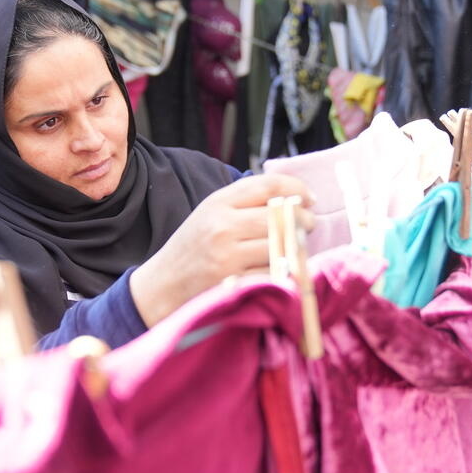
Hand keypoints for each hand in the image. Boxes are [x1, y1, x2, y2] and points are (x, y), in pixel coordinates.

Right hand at [128, 174, 314, 327]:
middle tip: (309, 226)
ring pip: (281, 246)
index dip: (296, 189)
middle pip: (281, 216)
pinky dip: (284, 273)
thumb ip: (245, 203)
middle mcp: (222, 226)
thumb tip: (294, 198)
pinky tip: (285, 271)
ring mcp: (226, 257)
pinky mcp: (232, 284)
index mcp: (218, 203)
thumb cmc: (193, 249)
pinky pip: (273, 275)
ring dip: (297, 248)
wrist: (162, 286)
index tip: (309, 199)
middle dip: (304, 221)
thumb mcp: (211, 215)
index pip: (268, 186)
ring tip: (298, 248)